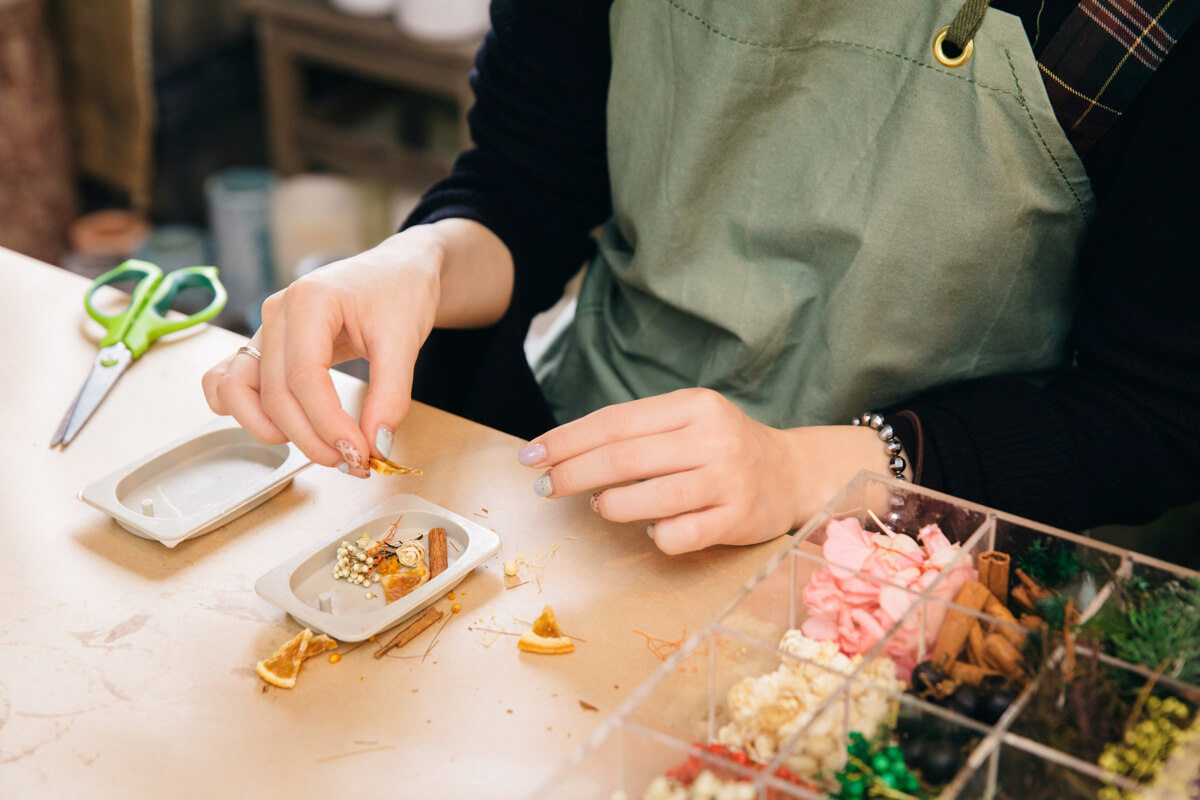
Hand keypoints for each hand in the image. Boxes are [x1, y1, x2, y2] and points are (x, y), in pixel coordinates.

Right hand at [201, 227, 445, 474]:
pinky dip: (244, 411)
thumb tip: (375, 445)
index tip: (359, 454)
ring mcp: (263, 330)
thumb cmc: (400, 294)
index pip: (303, 376)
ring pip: (236, 392)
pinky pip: (227, 382)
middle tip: (352, 463)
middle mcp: (276, 313)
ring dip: (270, 430)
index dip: (328, 424)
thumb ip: (392, 394)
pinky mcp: (263, 347)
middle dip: (310, 438)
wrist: (396, 270)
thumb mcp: (406, 340)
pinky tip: (284, 429)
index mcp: (309, 299)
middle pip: (274, 393)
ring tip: (319, 447)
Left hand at [519, 389, 898, 553]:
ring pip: (648, 499)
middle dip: (572, 474)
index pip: (615, 422)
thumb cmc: (723, 448)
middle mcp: (712, 438)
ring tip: (601, 506)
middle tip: (544, 486)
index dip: (567, 440)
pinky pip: (680, 536)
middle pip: (623, 458)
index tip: (532, 455)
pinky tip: (655, 528)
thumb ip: (638, 432)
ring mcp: (727, 481)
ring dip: (611, 505)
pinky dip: (656, 535)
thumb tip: (565, 452)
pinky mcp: (738, 520)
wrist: (794, 473)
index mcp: (694, 406)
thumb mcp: (688, 422)